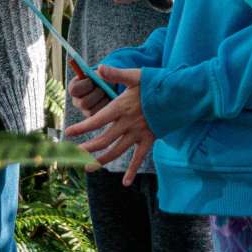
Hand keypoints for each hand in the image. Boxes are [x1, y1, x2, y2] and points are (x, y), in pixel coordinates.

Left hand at [66, 65, 154, 184]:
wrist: (183, 95)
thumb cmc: (158, 83)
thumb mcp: (136, 75)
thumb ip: (117, 74)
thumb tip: (99, 68)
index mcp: (122, 107)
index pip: (98, 120)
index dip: (83, 127)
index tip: (69, 133)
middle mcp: (129, 123)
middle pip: (105, 139)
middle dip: (88, 148)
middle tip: (73, 156)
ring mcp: (139, 133)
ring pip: (118, 151)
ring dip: (102, 161)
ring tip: (88, 168)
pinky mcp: (150, 139)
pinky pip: (139, 157)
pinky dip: (132, 170)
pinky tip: (126, 183)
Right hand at [68, 70, 109, 117]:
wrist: (110, 88)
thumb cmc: (103, 79)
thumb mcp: (101, 74)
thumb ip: (100, 71)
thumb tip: (101, 68)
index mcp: (74, 88)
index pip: (74, 90)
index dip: (85, 85)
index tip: (93, 80)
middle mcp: (76, 101)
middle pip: (83, 103)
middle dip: (96, 95)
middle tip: (104, 89)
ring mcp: (84, 111)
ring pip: (92, 111)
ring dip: (102, 102)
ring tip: (107, 95)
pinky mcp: (93, 117)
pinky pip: (99, 117)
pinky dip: (106, 108)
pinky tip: (110, 102)